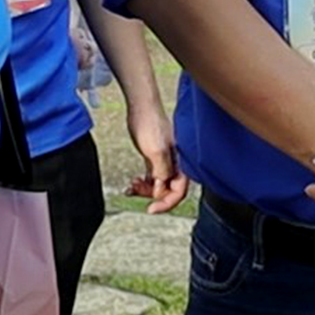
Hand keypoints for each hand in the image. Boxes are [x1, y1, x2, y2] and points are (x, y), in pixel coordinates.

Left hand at [125, 98, 188, 213]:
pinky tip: (133, 183)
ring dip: (145, 190)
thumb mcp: (156, 151)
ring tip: (132, 186)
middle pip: (168, 190)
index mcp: (182, 162)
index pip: (178, 191)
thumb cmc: (150, 122)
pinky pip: (152, 178)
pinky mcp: (156, 157)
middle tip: (137, 192)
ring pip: (159, 185)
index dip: (166, 202)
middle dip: (152, 195)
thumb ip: (162, 171)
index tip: (152, 208)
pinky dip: (142, 183)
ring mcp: (166, 161)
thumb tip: (161, 189)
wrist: (141, 106)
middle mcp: (176, 163)